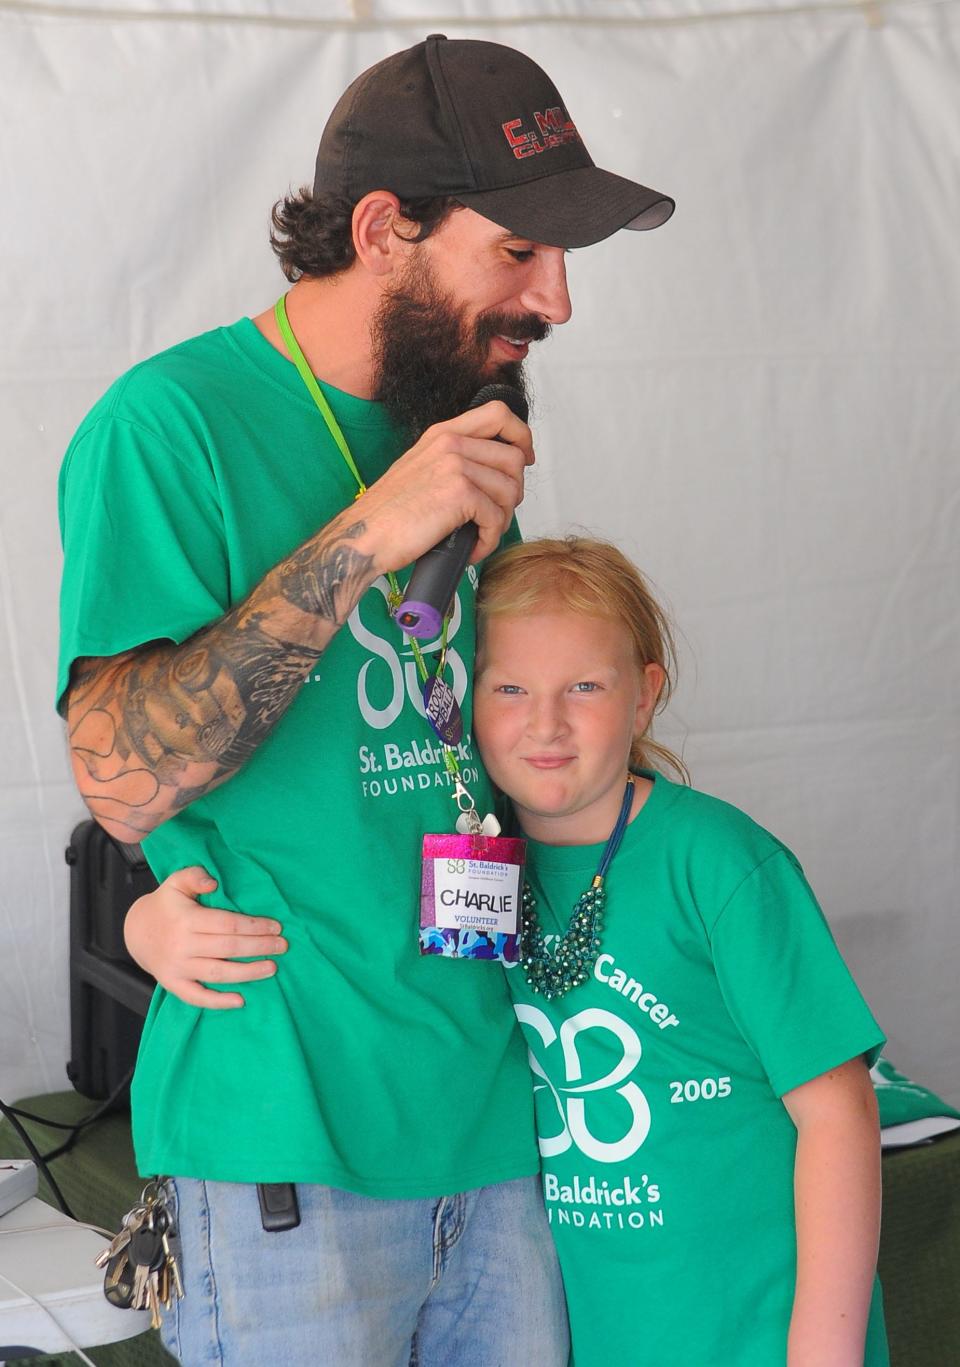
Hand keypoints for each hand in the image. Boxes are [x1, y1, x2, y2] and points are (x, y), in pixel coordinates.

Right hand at [124, 866, 287, 1009]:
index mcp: (187, 920)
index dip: (254, 926)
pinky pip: (196, 997)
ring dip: (248, 973)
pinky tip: (240, 1001)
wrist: (136, 932)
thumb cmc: (166, 905)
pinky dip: (218, 1002)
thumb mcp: (176, 882)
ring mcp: (177, 968)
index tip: (276, 926)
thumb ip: (195, 875)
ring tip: (272, 968)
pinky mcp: (173, 984)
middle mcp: (182, 946)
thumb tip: (214, 883)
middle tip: (283, 946)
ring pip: (218, 973)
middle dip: (259, 947)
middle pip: (228, 949)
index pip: (228, 924)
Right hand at [354, 399, 533, 571]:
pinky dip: (489, 540)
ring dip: (502, 520)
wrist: (364, 537)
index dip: (522, 436)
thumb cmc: (389, 514)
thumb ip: (453, 460)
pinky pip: (497, 519)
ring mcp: (455, 466)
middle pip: (513, 458)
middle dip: (514, 491)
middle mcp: (450, 444)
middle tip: (497, 513)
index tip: (525, 459)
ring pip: (510, 490)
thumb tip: (491, 473)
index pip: (499, 414)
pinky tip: (472, 549)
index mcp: (442, 434)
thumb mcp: (421, 469)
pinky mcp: (459, 494)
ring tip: (481, 534)